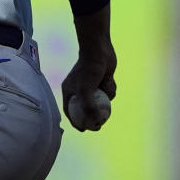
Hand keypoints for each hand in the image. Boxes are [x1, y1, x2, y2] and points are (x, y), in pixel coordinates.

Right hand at [61, 9, 116, 130]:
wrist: (99, 50)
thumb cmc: (89, 69)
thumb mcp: (86, 90)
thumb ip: (88, 107)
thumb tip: (94, 122)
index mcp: (69, 91)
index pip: (70, 111)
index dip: (76, 122)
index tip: (84, 129)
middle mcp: (79, 89)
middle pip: (86, 108)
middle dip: (94, 116)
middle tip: (100, 124)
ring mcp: (91, 85)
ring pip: (100, 100)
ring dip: (106, 97)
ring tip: (105, 85)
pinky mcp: (102, 81)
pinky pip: (108, 93)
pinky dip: (111, 89)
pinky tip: (109, 79)